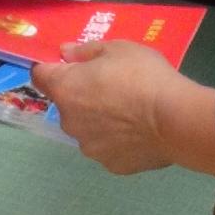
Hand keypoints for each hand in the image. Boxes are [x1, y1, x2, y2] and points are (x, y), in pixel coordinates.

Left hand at [32, 40, 180, 174]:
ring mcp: (89, 147)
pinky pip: (108, 147)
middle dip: (82, 96)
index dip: (53, 68)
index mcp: (65, 89)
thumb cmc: (143, 76)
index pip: (40, 75)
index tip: (73, 66)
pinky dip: (118, 141)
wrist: (175, 120)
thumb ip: (85, 51)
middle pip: (67, 104)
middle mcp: (69, 121)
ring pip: (87, 129)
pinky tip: (139, 132)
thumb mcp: (118, 48)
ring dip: (99, 121)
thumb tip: (64, 53)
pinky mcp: (110, 165)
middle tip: (113, 87)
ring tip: (131, 114)